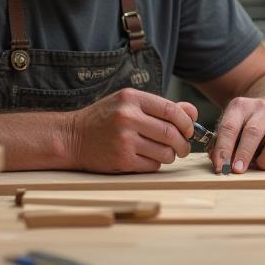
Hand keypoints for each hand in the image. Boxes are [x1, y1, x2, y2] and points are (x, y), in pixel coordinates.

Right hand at [67, 88, 198, 172]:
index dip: (186, 122)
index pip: (171, 110)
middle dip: (183, 143)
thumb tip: (192, 112)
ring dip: (170, 155)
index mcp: (131, 98)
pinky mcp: (122, 160)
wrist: (71, 137)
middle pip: (171, 132)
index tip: (188, 129)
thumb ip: (160, 107)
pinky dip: (155, 164)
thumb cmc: (104, 119)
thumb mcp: (129, 104)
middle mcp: (127, 117)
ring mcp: (124, 139)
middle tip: (183, 146)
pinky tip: (147, 158)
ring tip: (164, 153)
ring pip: (165, 152)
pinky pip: (152, 165)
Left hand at [211, 97, 264, 173]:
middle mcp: (263, 110)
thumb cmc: (243, 125)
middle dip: (243, 154)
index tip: (220, 166)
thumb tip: (218, 162)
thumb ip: (221, 142)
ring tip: (260, 166)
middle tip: (237, 170)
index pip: (229, 127)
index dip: (223, 148)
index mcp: (241, 106)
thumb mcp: (230, 126)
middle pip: (252, 133)